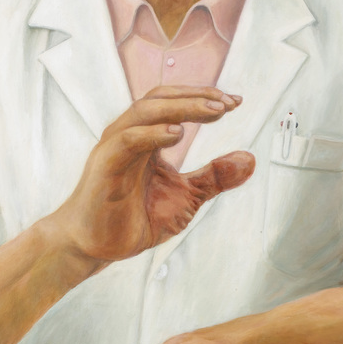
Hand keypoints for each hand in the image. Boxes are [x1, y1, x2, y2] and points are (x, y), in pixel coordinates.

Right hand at [49, 86, 254, 261]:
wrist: (93, 247)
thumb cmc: (131, 219)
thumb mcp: (186, 198)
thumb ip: (214, 178)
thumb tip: (249, 159)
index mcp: (147, 138)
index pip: (175, 104)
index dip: (204, 98)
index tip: (235, 102)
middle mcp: (129, 134)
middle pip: (161, 98)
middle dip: (197, 96)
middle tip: (228, 103)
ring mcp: (114, 147)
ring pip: (144, 111)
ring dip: (180, 107)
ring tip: (213, 111)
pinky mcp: (105, 165)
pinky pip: (128, 140)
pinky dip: (152, 133)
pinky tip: (177, 133)